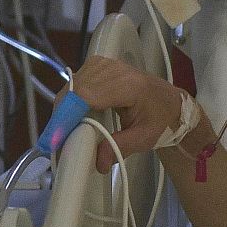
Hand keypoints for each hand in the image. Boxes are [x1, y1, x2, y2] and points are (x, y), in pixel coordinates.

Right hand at [70, 55, 192, 170]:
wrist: (170, 102)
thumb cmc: (160, 119)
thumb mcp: (144, 138)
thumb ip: (120, 148)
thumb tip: (98, 163)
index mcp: (129, 86)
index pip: (87, 96)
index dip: (67, 115)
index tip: (56, 138)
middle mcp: (113, 69)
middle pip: (75, 90)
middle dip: (63, 116)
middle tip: (60, 142)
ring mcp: (103, 63)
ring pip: (72, 86)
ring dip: (65, 108)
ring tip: (67, 131)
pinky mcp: (97, 64)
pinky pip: (76, 82)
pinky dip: (71, 100)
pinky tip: (75, 116)